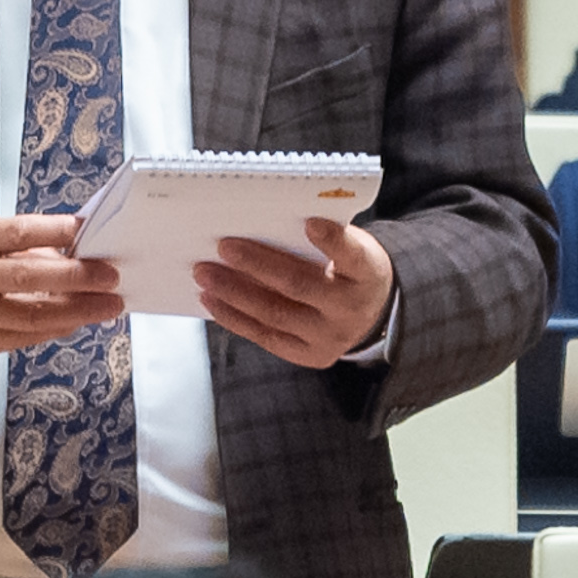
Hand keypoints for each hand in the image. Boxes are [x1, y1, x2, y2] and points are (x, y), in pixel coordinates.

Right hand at [0, 214, 122, 358]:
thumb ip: (9, 241)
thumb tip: (63, 249)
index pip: (14, 232)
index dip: (54, 231)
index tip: (85, 230)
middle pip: (28, 277)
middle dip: (77, 277)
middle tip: (110, 276)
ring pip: (30, 316)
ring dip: (76, 311)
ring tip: (106, 305)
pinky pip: (20, 339)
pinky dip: (52, 330)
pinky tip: (75, 321)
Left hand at [194, 218, 394, 368]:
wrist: (372, 310)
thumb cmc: (348, 266)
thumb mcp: (349, 246)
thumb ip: (318, 240)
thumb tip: (256, 225)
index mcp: (367, 272)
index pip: (352, 254)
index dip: (332, 240)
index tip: (310, 222)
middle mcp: (351, 309)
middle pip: (300, 285)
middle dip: (256, 265)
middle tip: (223, 246)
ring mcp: (330, 337)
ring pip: (276, 315)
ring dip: (234, 293)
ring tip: (204, 274)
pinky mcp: (311, 355)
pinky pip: (267, 337)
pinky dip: (234, 317)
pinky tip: (212, 299)